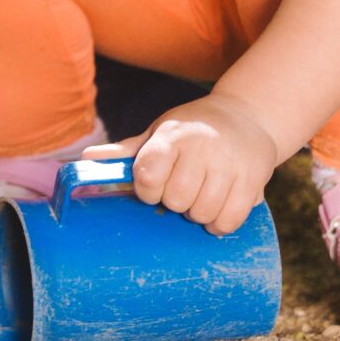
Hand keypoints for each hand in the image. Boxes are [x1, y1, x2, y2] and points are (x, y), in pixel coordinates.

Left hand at [92, 94, 280, 235]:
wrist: (246, 116)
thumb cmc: (192, 129)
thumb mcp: (158, 132)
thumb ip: (126, 150)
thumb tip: (86, 159)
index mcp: (173, 136)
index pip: (147, 175)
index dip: (147, 190)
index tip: (154, 186)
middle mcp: (202, 148)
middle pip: (176, 200)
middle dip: (174, 202)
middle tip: (182, 189)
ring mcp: (230, 164)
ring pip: (202, 213)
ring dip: (198, 214)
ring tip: (201, 195)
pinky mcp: (253, 180)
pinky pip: (229, 221)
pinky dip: (220, 224)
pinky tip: (218, 208)